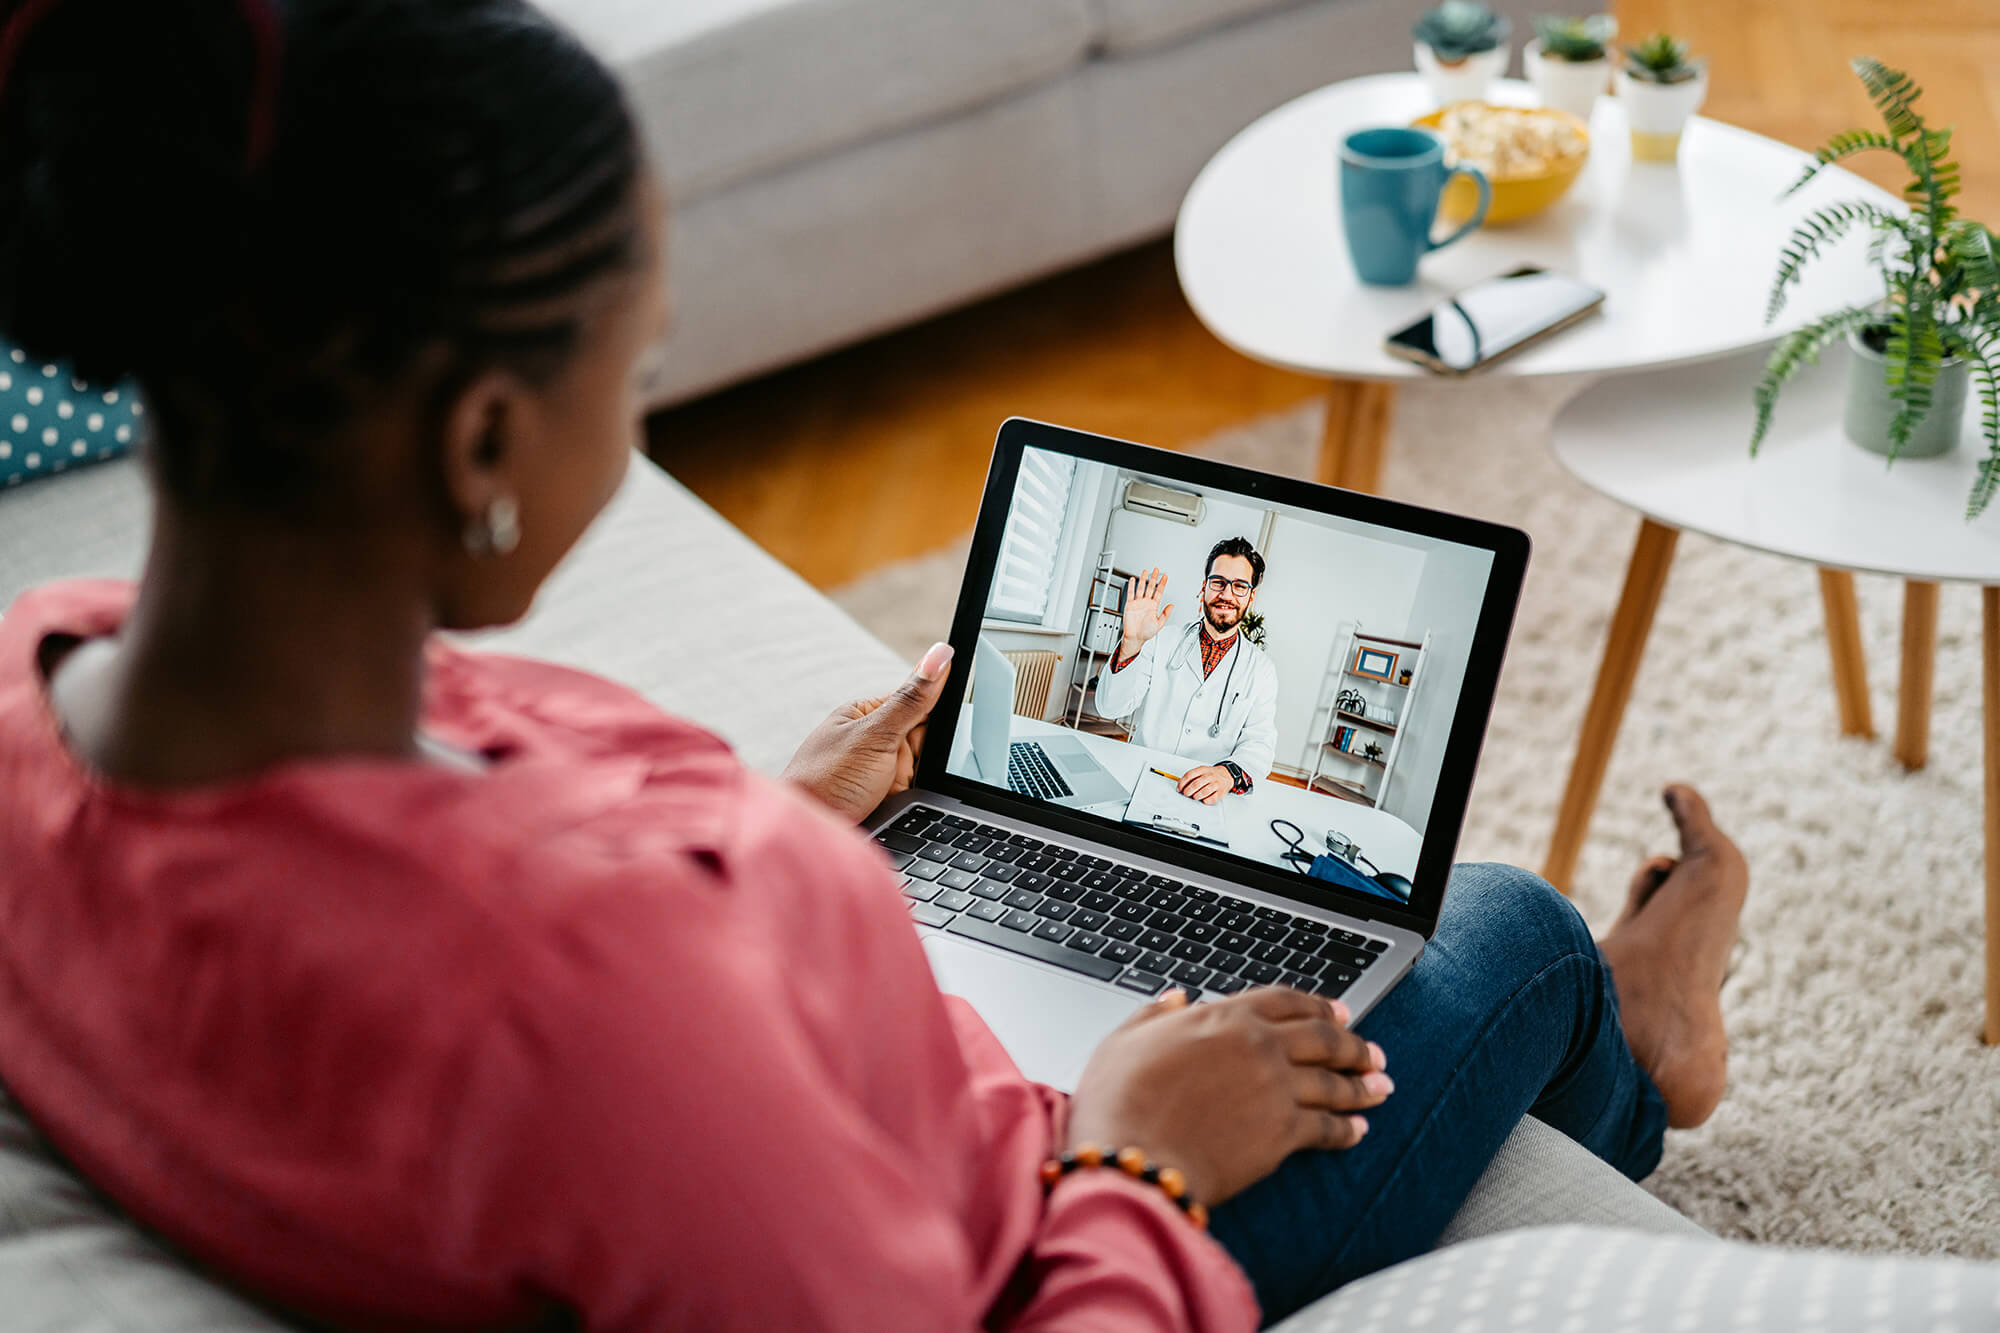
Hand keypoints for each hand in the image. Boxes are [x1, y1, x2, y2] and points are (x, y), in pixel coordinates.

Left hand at [783, 643, 951, 821]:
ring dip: (925, 779)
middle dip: (931, 753)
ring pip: (928, 769)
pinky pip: (922, 793)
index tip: (958, 715)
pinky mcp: (891, 800)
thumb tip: (940, 654)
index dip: (941, 711)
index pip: (921, 700)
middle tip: (907, 763)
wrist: (808, 835)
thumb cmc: (825, 779)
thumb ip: (912, 699)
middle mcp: (878, 740)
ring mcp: (884, 771)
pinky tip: (907, 802)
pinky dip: (922, 798)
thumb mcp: (875, 734)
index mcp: (869, 713)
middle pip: (928, 738)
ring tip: (897, 787)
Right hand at [1065, 988, 1390, 1207]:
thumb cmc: (1117, 1102)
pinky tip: (1359, 1130)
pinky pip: (1327, 1127)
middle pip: (1323, 1038)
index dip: (1318, 1005)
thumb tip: (1176, 999)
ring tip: (1382, 1087)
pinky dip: (1348, 1128)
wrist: (1132, 1159)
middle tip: (1373, 1052)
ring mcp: (1275, 1089)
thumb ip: (1154, 1015)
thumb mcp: (1123, 1041)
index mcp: (1224, 1016)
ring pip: (1333, 1081)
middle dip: (1353, 1045)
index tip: (1339, 1013)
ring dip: (1362, 1084)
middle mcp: (1259, 1046)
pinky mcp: (1283, 1134)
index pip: (1286, 1001)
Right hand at [1119, 568, 1173, 655]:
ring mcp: (1138, 603)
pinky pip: (1130, 594)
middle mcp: (1146, 603)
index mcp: (1153, 606)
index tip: (1165, 577)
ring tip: (1145, 572)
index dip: (1162, 584)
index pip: (1159, 592)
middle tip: (1156, 570)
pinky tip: (1133, 580)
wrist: (1135, 637)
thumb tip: (1171, 606)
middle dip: (1154, 578)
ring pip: (1141, 588)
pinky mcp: (1130, 605)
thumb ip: (1165, 614)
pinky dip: (1131, 586)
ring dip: (1143, 580)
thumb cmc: (1146, 633)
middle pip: (1150, 587)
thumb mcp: (1159, 624)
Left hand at [1177, 764, 1232, 804]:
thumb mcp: (1201, 771)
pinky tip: (1203, 799)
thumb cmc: (1211, 774)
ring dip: (1196, 796)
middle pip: (1196, 784)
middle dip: (1188, 791)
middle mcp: (1210, 776)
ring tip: (1194, 797)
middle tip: (1186, 794)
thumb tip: (1181, 786)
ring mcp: (1216, 784)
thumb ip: (1192, 777)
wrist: (1226, 775)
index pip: (1189, 775)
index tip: (1179, 789)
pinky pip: (1212, 798)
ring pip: (1204, 792)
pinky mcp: (1220, 792)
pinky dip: (1206, 800)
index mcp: (1203, 770)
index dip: (1182, 783)